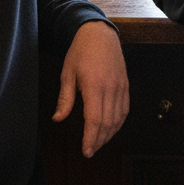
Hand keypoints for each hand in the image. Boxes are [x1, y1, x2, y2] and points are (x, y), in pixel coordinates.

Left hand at [53, 21, 129, 157]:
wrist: (100, 34)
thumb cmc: (81, 52)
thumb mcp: (67, 73)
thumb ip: (65, 98)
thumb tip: (58, 119)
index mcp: (95, 85)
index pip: (95, 119)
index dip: (91, 138)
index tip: (86, 151)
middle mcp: (111, 87)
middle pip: (108, 121)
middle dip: (99, 140)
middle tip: (90, 151)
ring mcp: (121, 85)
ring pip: (119, 117)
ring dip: (110, 133)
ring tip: (99, 142)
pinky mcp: (125, 83)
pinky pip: (125, 107)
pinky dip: (120, 121)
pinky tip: (112, 128)